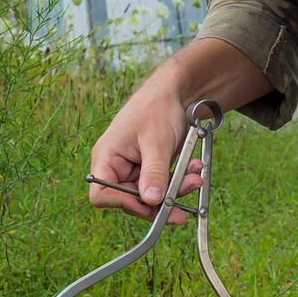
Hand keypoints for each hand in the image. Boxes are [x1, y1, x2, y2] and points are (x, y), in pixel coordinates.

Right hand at [87, 37, 271, 221]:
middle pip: (130, 199)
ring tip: (195, 178)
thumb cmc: (157, 108)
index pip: (101, 193)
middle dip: (158, 200)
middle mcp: (116, 166)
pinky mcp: (150, 169)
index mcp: (106, 157)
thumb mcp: (157, 142)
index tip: (149, 204)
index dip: (122, 203)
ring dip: (174, 190)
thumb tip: (150, 201)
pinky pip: (162, 184)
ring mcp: (134, 169)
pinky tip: (194, 168)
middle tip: (183, 200)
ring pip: (150, 195)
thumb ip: (153, 173)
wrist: (174, 92)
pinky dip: (178, 180)